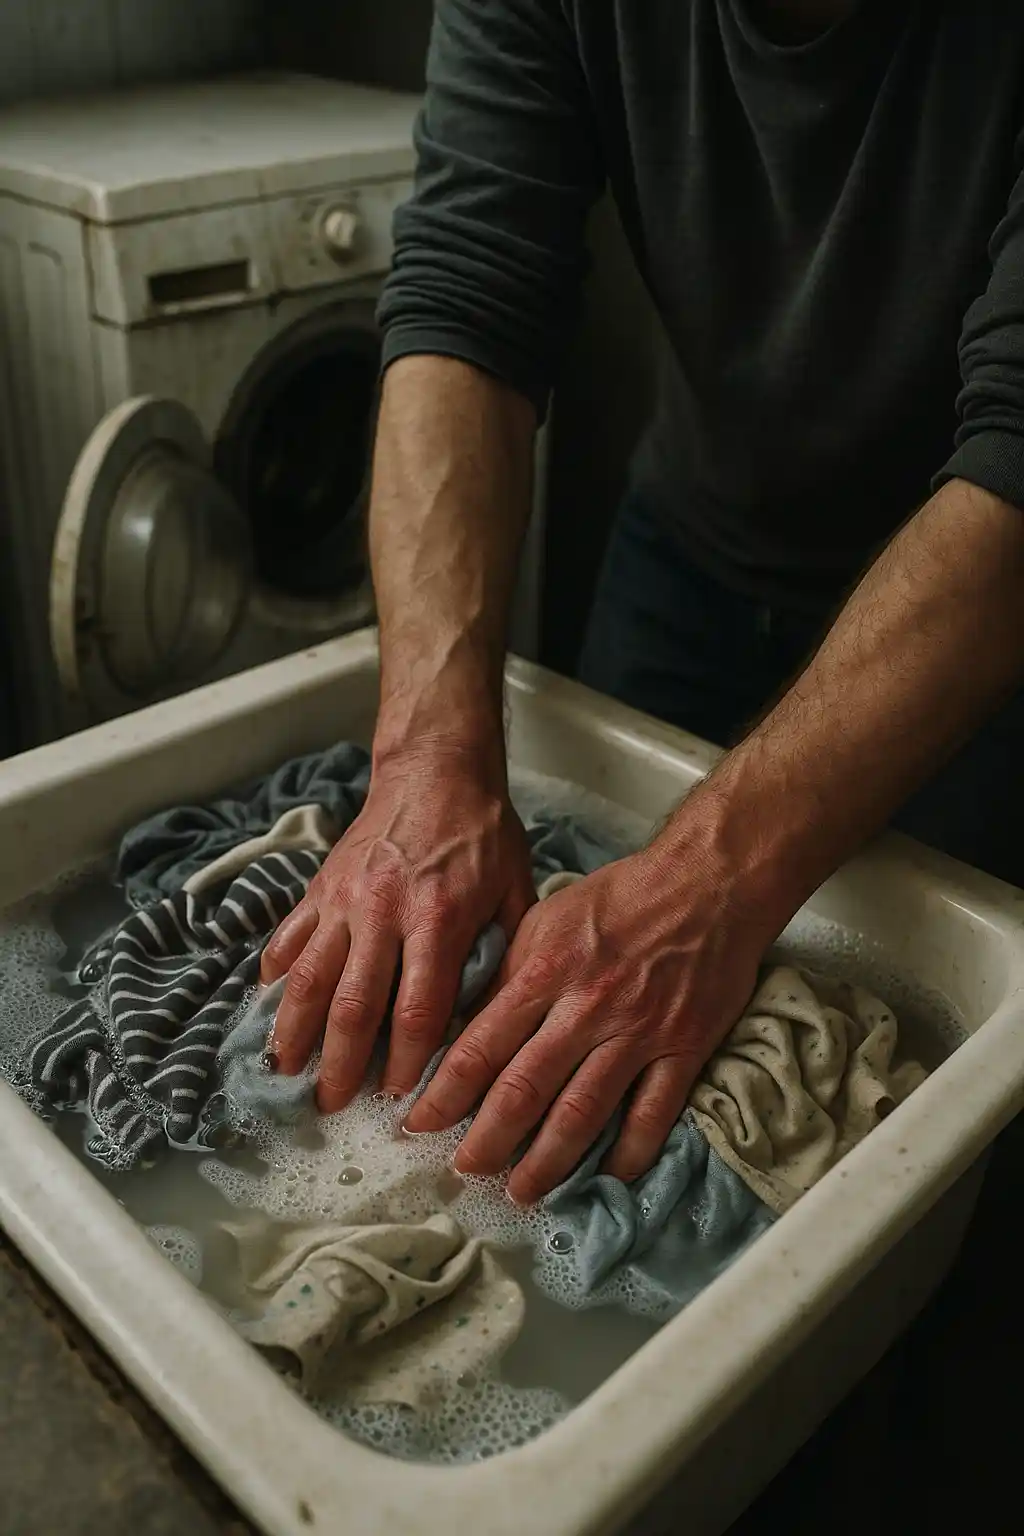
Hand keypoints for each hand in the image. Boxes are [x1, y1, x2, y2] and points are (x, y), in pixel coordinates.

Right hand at [261, 749, 534, 1110]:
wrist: (437, 769)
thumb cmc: (485, 835)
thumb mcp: (516, 892)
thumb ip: (503, 956)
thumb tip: (487, 1024)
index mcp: (436, 918)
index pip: (416, 1010)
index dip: (406, 1063)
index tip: (402, 1100)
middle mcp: (381, 912)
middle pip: (352, 1006)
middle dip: (340, 1065)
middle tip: (332, 1106)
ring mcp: (343, 899)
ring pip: (307, 978)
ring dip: (294, 1032)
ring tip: (286, 1073)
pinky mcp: (319, 886)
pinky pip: (288, 937)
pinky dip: (276, 975)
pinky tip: (269, 1008)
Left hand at [403, 838, 766, 1202]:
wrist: (709, 883)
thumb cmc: (620, 897)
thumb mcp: (547, 918)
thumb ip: (510, 973)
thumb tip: (468, 1025)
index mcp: (545, 972)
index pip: (481, 1046)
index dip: (445, 1094)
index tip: (419, 1124)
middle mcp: (586, 1008)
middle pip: (524, 1090)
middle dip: (487, 1141)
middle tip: (464, 1172)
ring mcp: (638, 1032)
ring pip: (583, 1113)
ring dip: (547, 1161)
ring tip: (521, 1191)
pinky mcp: (685, 1047)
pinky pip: (653, 1114)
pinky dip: (630, 1153)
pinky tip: (608, 1178)